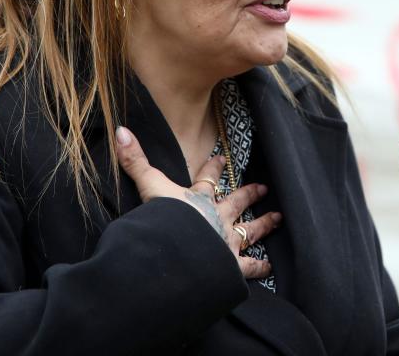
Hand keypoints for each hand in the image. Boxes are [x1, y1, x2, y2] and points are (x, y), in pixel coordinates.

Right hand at [115, 126, 281, 279]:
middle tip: (263, 187)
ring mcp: (227, 242)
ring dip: (264, 224)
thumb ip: (134, 162)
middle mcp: (217, 218)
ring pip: (250, 230)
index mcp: (198, 200)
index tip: (222, 158)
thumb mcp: (148, 187)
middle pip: (236, 202)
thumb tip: (121, 131)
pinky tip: (269, 267)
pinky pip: (249, 266)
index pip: (207, 179)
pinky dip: (259, 267)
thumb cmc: (164, 221)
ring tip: (277, 219)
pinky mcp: (232, 266)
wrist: (179, 254)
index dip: (213, 168)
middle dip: (249, 194)